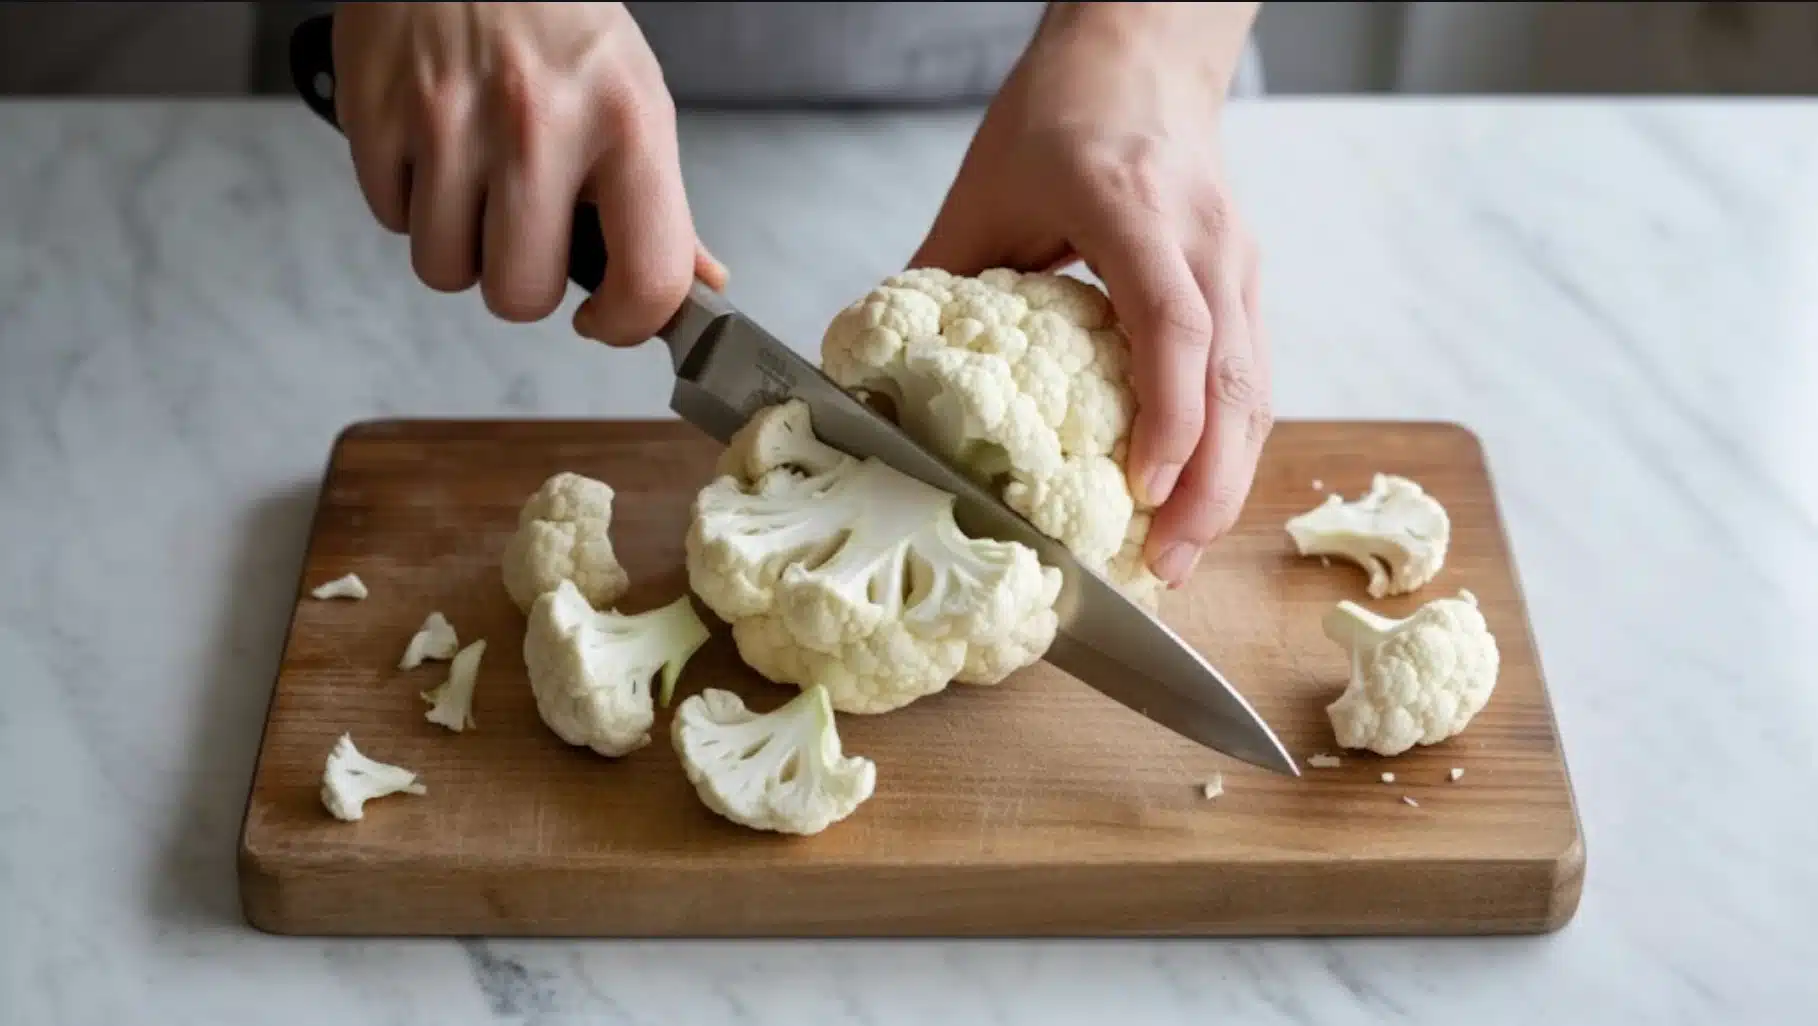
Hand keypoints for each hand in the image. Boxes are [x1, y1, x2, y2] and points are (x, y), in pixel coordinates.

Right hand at [331, 2, 724, 344]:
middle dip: (521, 281)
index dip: (626, 324)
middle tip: (526, 233)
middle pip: (519, 294)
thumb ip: (662, 207)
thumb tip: (698, 288)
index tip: (606, 319)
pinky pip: (391, 219)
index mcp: (626, 124)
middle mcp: (539, 122)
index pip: (647, 277)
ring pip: (445, 269)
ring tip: (478, 188)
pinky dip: (411, 202)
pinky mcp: (378, 111)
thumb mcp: (634, 100)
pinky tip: (437, 152)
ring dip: (460, 247)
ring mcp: (450, 117)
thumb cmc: (558, 21)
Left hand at [911, 3, 1268, 584]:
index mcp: (1131, 207)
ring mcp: (1238, 259)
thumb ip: (940, 283)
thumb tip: (883, 378)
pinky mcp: (1248, 282)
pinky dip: (1230, 448)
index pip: (1173, 320)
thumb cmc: (1062, 113)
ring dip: (1227, 481)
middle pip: (1232, 376)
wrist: (1140, 57)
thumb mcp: (983, 192)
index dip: (1166, 413)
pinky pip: (1253, 378)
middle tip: (1163, 565)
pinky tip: (1197, 500)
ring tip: (1180, 555)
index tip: (1141, 486)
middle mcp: (1202, 237)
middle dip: (1207, 484)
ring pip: (1257, 388)